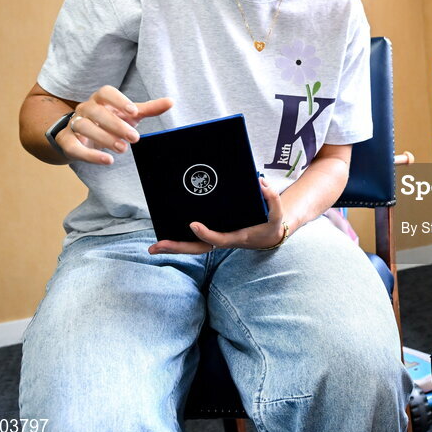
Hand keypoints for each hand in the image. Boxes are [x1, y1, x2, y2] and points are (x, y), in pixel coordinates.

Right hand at [57, 86, 173, 164]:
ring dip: (104, 138)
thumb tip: (171, 101)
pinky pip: (74, 146)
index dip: (119, 100)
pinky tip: (108, 160)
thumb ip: (149, 109)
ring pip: (84, 127)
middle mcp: (85, 109)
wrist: (81, 136)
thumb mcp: (129, 115)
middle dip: (116, 125)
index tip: (134, 112)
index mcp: (100, 99)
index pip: (105, 92)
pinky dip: (90, 154)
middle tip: (134, 138)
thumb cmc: (109, 121)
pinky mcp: (67, 141)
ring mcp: (74, 124)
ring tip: (122, 149)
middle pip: (96, 112)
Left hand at [148, 178, 289, 254]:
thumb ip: (272, 200)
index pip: (218, 239)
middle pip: (197, 248)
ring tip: (155, 246)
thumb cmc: (271, 225)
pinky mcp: (214, 234)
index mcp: (237, 237)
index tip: (193, 225)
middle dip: (177, 248)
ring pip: (193, 246)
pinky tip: (166, 234)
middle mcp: (223, 239)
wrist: (271, 235)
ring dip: (174, 246)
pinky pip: (195, 239)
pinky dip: (180, 239)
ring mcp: (216, 238)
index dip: (206, 233)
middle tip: (156, 246)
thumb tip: (260, 183)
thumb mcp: (277, 215)